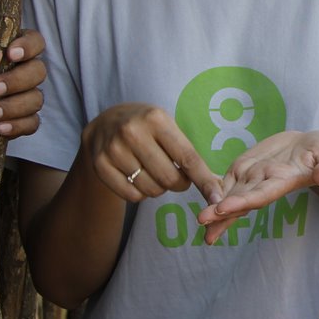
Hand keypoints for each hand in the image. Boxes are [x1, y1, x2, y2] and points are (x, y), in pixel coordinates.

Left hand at [0, 30, 46, 186]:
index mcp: (6, 54)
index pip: (33, 41)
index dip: (29, 46)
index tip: (11, 54)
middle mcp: (18, 74)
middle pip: (38, 71)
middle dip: (17, 81)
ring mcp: (20, 99)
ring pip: (36, 99)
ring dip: (13, 106)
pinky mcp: (19, 121)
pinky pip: (32, 123)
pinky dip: (17, 125)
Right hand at [80, 102, 221, 205]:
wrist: (104, 124)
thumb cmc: (146, 127)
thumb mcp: (167, 127)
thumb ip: (188, 154)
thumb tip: (216, 187)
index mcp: (156, 118)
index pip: (187, 158)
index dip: (204, 181)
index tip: (217, 199)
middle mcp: (133, 132)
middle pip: (169, 178)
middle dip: (179, 184)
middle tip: (176, 177)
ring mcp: (114, 149)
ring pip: (151, 189)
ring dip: (159, 188)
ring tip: (153, 172)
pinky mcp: (100, 165)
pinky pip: (132, 196)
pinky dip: (140, 193)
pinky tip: (136, 177)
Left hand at [195, 130, 318, 242]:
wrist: (313, 147)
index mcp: (284, 181)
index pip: (261, 194)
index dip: (243, 202)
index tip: (224, 208)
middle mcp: (266, 183)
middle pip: (241, 200)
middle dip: (222, 212)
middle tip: (202, 222)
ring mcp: (255, 175)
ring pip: (231, 194)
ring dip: (215, 207)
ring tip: (200, 220)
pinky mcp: (248, 166)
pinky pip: (229, 179)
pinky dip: (215, 189)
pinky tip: (201, 195)